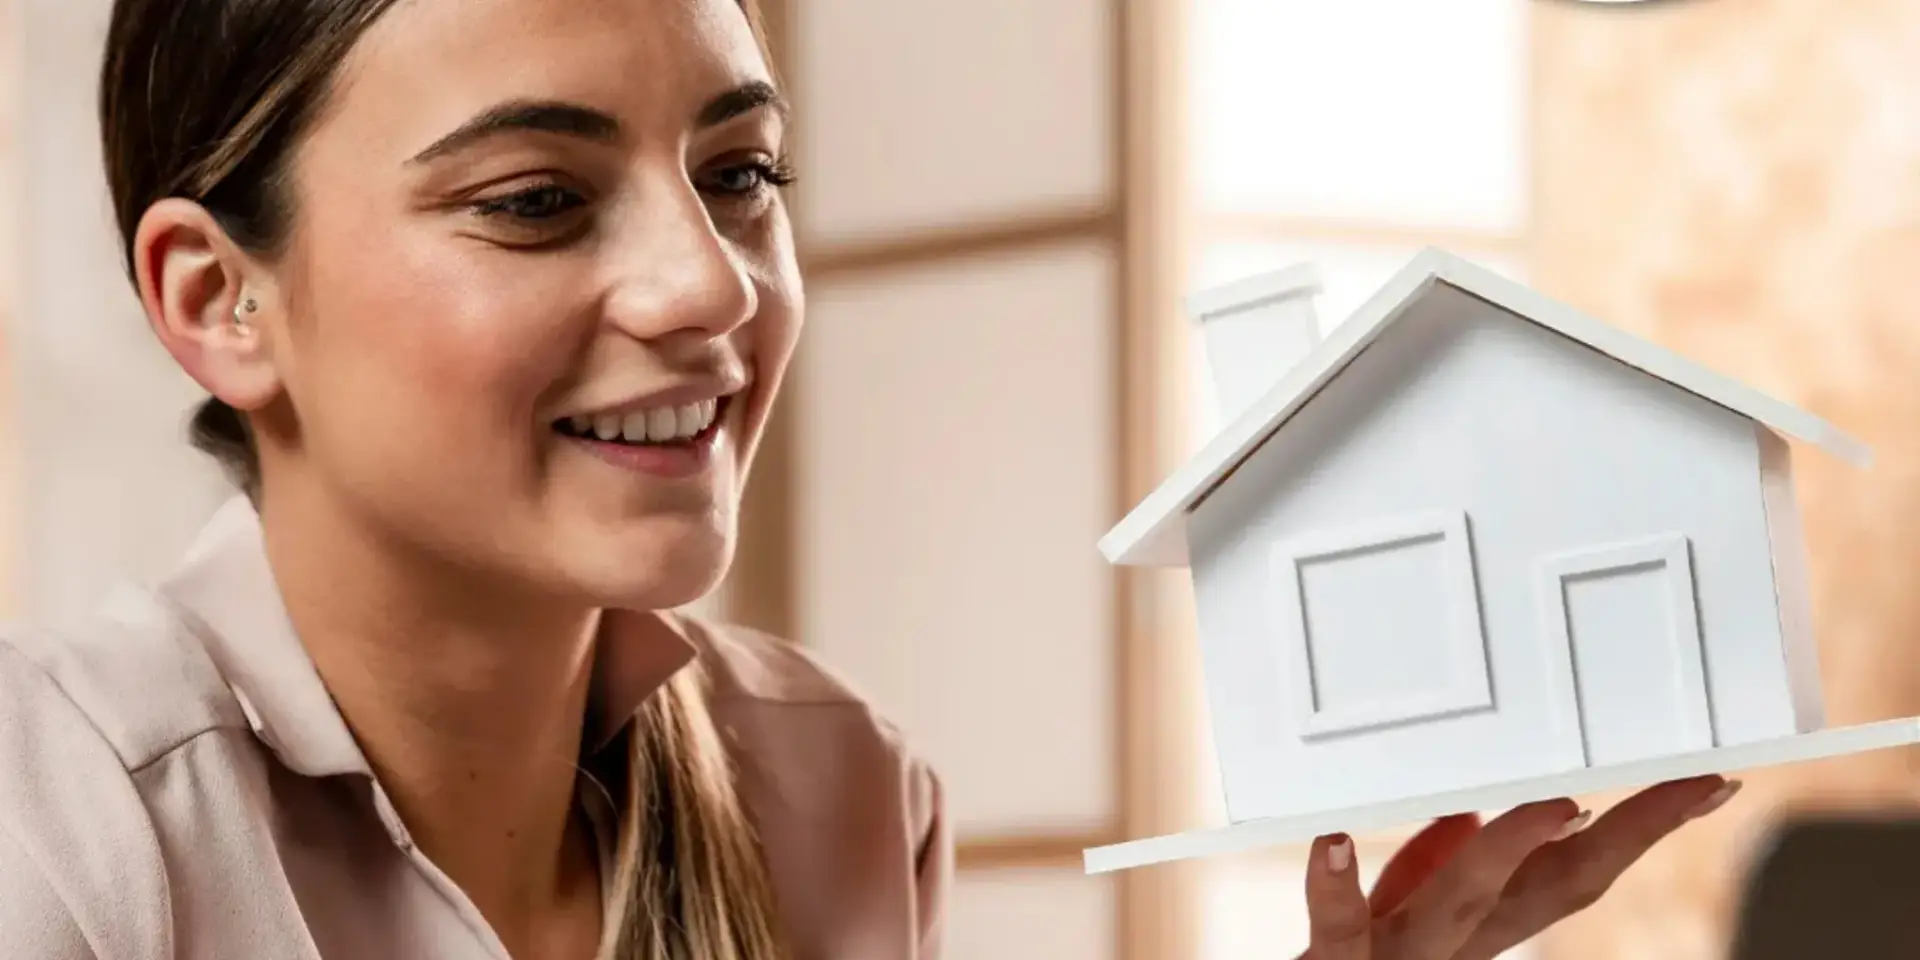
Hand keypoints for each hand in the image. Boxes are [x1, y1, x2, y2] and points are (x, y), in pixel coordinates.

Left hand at [1298, 775, 1741, 958]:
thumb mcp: (1396, 915)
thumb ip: (1428, 870)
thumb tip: (1465, 814)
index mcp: (1479, 927)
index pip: (1572, 874)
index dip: (1636, 830)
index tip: (1704, 784)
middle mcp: (1457, 945)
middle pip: (1554, 889)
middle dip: (1628, 836)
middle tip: (1689, 784)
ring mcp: (1400, 957)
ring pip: (1461, 904)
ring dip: (1510, 851)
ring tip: (1553, 807)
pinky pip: (1338, 928)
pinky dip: (1335, 887)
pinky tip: (1333, 842)